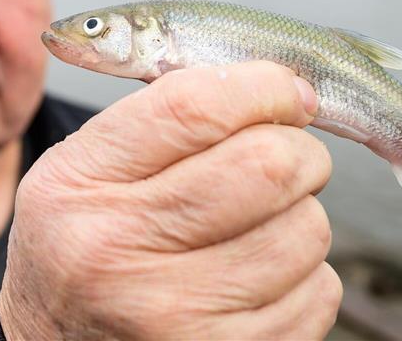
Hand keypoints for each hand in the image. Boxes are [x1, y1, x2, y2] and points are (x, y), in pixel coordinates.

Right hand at [0, 61, 339, 339]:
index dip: (261, 86)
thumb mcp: (82, 169)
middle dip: (298, 149)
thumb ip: (156, 118)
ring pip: (306, 229)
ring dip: (301, 215)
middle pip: (267, 165)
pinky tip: (259, 277)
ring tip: (258, 225)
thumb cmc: (82, 243)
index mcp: (82, 184)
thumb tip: (275, 86)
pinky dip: (306, 276)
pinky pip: (320, 294)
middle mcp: (118, 249)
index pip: (193, 108)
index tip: (285, 90)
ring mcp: (173, 314)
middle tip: (286, 156)